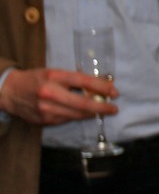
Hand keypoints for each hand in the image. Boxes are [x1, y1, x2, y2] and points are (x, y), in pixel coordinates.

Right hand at [0, 66, 118, 126]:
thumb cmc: (36, 79)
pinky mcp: (44, 120)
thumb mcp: (54, 73)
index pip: (83, 81)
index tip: (114, 92)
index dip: (102, 87)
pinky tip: (85, 114)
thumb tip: (100, 85)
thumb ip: (74, 79)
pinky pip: (67, 119)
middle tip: (114, 108)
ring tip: (103, 111)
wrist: (9, 92)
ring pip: (76, 114)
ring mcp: (46, 109)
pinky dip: (78, 116)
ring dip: (92, 114)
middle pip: (82, 103)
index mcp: (54, 77)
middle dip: (102, 107)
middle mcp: (50, 93)